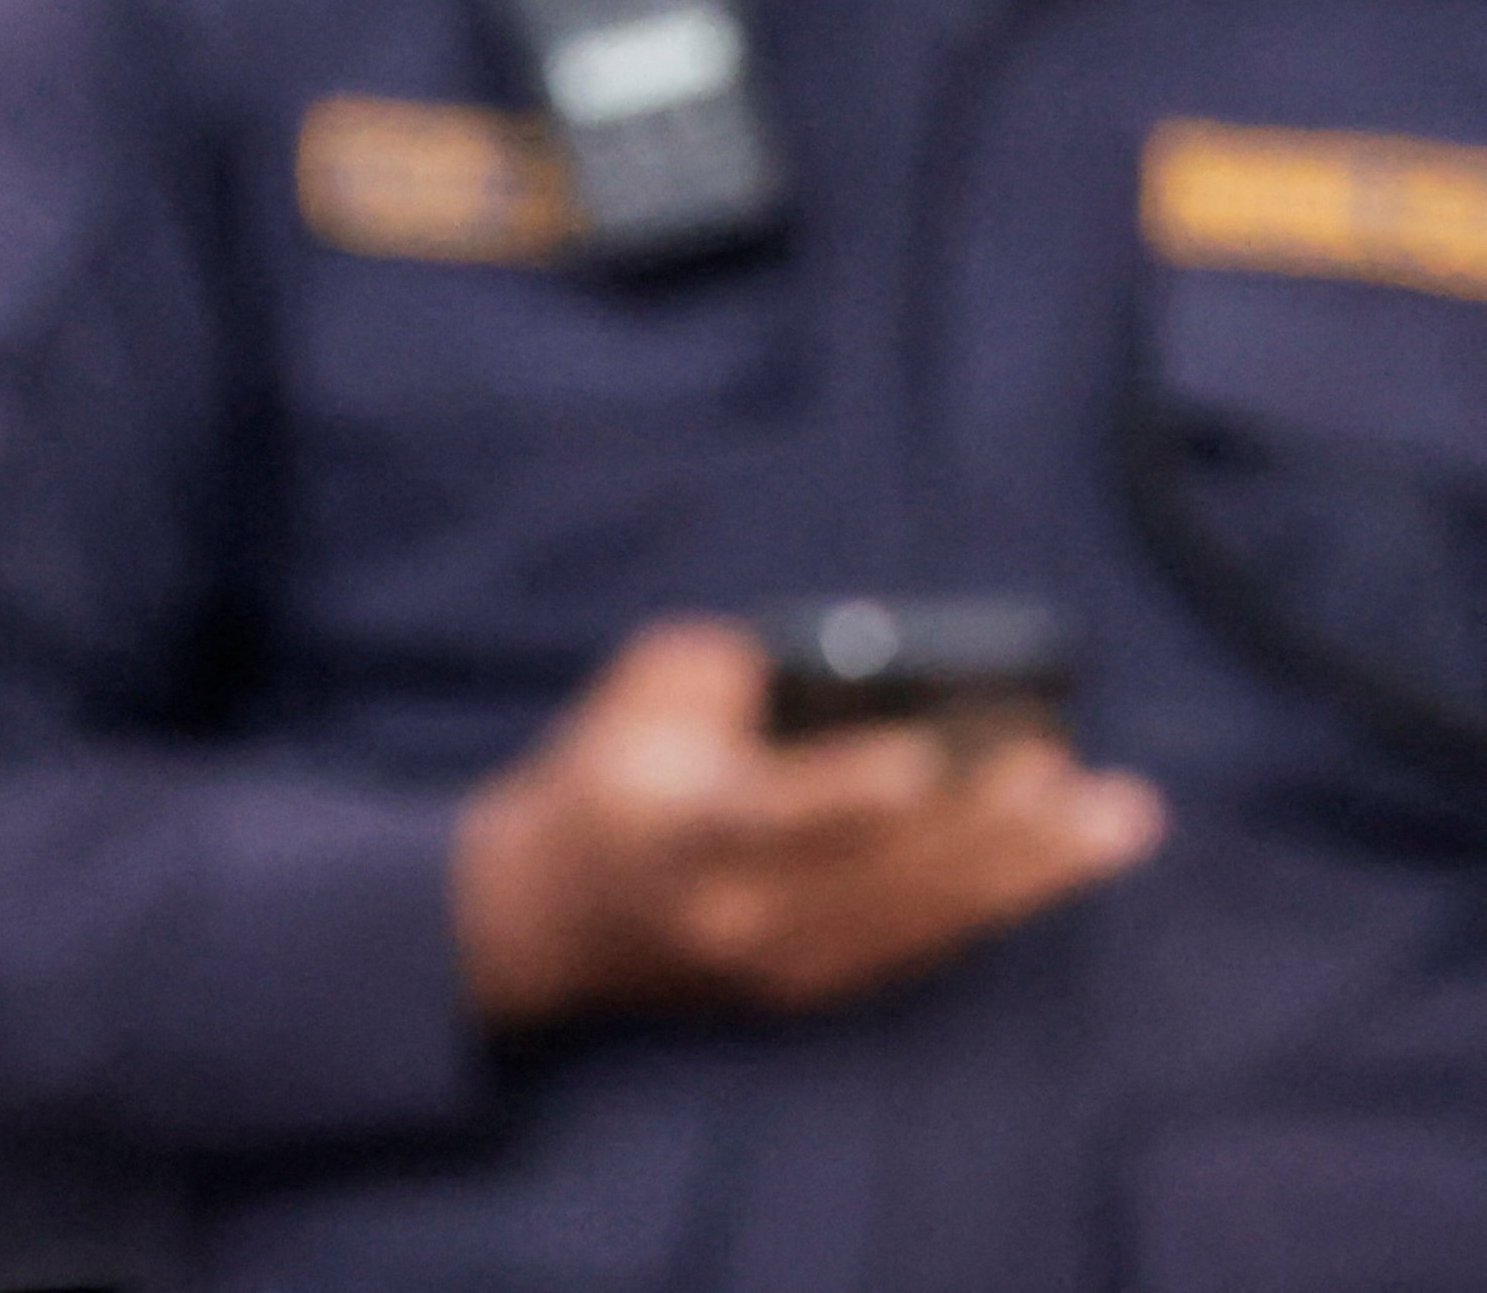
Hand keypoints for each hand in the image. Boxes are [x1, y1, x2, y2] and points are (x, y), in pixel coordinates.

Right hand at [451, 616, 1161, 1029]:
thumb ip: (735, 669)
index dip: (852, 792)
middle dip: (996, 830)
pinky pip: (920, 944)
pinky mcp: (809, 993)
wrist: (540, 917)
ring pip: (924, 921)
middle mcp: (733, 914)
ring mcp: (777, 969)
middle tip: (1090, 782)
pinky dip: (993, 900)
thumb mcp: (639, 693)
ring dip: (1030, 873)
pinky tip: (1059, 862)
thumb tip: (868, 665)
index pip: (774, 815)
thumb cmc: (604, 771)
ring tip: (1118, 821)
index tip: (931, 759)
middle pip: (883, 876)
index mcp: (676, 829)